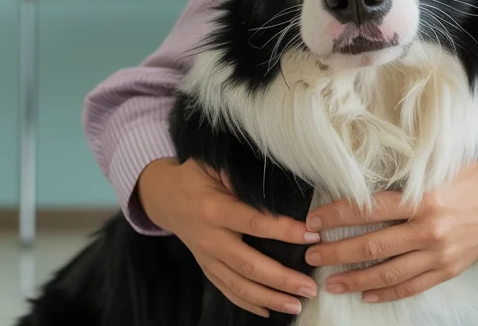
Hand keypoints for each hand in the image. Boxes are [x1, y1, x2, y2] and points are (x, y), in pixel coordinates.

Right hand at [136, 157, 320, 317]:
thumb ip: (241, 175)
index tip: (312, 236)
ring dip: (269, 298)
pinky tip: (269, 311)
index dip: (284, 231)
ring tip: (297, 306)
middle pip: (249, 265)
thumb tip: (277, 180)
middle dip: (282, 279)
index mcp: (215, 210)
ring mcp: (207, 258)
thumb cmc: (197, 176)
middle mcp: (210, 238)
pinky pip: (227, 290)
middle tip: (310, 287)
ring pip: (238, 285)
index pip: (255, 223)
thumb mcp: (215, 165)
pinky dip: (248, 303)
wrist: (165, 197)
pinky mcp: (206, 268)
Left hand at [303, 162, 477, 302]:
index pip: (369, 209)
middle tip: (311, 253)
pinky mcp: (446, 270)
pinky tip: (367, 296)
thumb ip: (410, 163)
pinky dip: (387, 293)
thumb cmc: (472, 180)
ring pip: (387, 273)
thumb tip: (368, 155)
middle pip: (372, 246)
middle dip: (336, 251)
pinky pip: (411, 286)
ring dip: (355, 280)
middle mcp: (428, 229)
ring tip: (330, 282)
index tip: (313, 221)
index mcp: (424, 198)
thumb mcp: (444, 162)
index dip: (336, 216)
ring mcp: (437, 254)